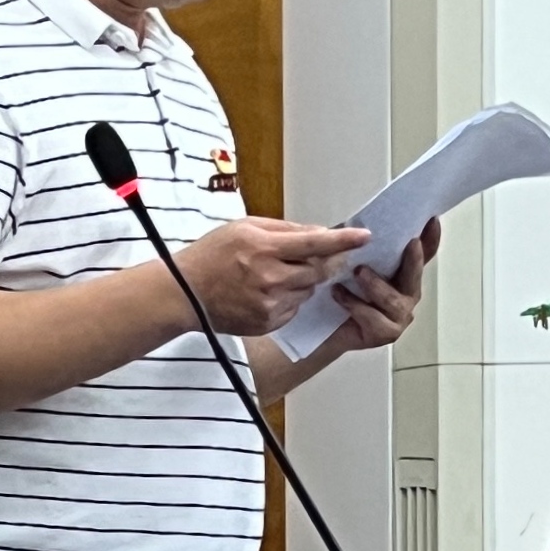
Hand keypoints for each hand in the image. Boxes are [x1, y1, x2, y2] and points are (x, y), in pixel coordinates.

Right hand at [177, 213, 368, 336]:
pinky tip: (266, 292)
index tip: (364, 236)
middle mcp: (270, 278)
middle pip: (317, 270)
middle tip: (317, 256)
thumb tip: (318, 232)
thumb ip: (284, 229)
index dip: (343, 240)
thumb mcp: (245, 228)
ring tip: (275, 274)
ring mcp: (270, 304)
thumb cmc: (212, 255)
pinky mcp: (268, 322)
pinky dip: (289, 299)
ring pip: (308, 290)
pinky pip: (294, 308)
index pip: (315, 243)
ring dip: (303, 281)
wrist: (184, 292)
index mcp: (265, 249)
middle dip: (323, 262)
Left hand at [331, 217, 440, 352]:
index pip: (421, 255)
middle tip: (412, 243)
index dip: (430, 239)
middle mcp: (405, 294)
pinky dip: (355, 304)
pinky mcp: (385, 333)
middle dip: (414, 260)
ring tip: (358, 272)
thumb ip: (356, 246)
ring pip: (393, 300)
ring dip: (376, 285)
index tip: (433, 220)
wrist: (322, 329)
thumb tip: (359, 224)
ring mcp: (398, 316)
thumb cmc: (339, 292)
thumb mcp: (346, 262)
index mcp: (401, 274)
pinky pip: (373, 318)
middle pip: (415, 276)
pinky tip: (338, 293)